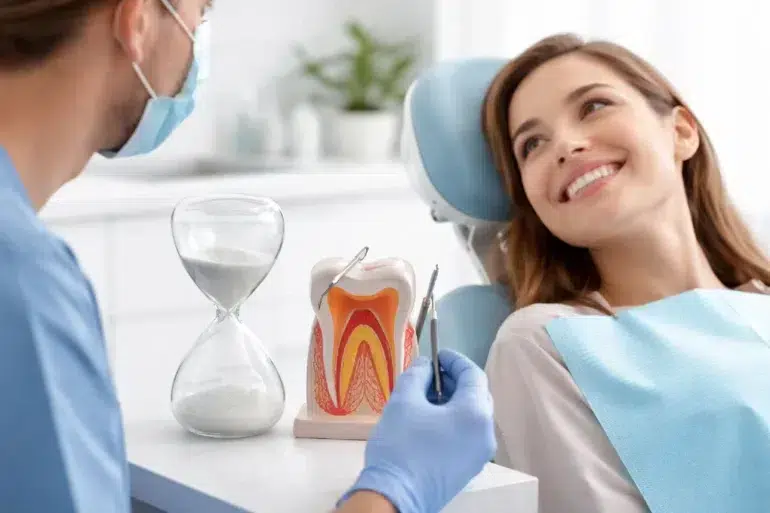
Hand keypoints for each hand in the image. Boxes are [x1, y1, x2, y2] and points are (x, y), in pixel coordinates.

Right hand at [339, 349, 496, 512]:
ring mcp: (479, 454)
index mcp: (475, 414)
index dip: (454, 360)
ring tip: (424, 397)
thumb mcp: (404, 401)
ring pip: (471, 415)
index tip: (436, 355)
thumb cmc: (401, 447)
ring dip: (451, 400)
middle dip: (453, 380)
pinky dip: (452, 420)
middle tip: (429, 375)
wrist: (395, 497)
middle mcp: (485, 433)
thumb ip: (417, 375)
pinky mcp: (468, 467)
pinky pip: (466, 433)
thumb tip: (424, 365)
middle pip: (476, 394)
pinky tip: (427, 420)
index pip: (473, 374)